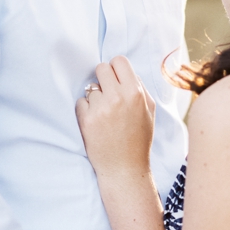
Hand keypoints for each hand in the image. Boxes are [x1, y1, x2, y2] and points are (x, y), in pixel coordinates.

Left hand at [75, 55, 154, 179]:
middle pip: (101, 68)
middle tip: (107, 95)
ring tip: (105, 116)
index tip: (115, 80)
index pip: (118, 61)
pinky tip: (96, 123)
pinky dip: (86, 110)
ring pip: (90, 88)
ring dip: (95, 98)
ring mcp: (100, 108)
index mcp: (135, 93)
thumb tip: (125, 71)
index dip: (116, 69)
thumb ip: (139, 88)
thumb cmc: (138, 139)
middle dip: (103, 79)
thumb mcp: (149, 111)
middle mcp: (117, 97)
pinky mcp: (86, 119)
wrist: (124, 167)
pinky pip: (81, 102)